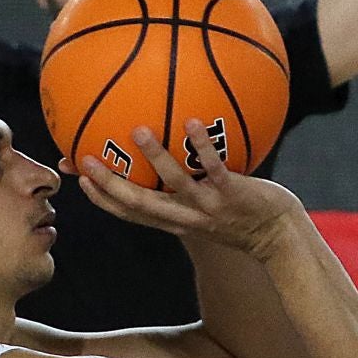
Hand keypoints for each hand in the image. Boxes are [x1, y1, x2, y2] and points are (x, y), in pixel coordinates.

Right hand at [68, 120, 303, 259]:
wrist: (277, 235)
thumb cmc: (239, 215)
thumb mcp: (205, 207)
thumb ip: (185, 186)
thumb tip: (170, 155)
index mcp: (174, 220)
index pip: (130, 213)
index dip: (103, 198)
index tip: (80, 178)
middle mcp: (185, 217)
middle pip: (139, 203)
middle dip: (110, 184)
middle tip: (86, 160)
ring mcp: (208, 206)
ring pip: (174, 184)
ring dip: (154, 158)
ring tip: (138, 131)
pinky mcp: (232, 194)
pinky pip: (214, 168)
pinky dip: (202, 146)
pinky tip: (192, 122)